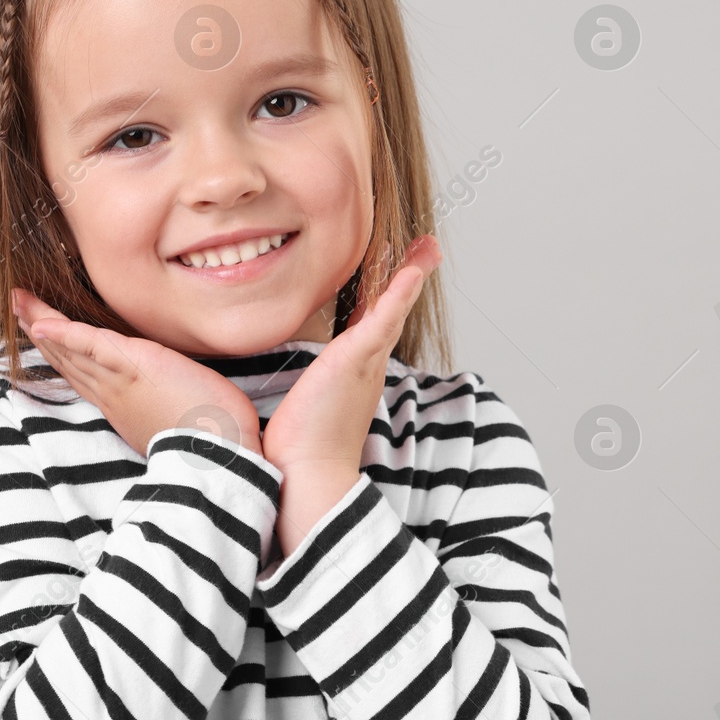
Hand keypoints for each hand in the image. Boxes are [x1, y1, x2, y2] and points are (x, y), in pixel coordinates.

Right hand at [12, 289, 263, 459]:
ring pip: (71, 349)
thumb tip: (178, 401)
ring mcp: (120, 382)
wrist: (222, 458)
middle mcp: (113, 395)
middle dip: (40, 332)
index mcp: (124, 407)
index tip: (42, 336)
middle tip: (16, 308)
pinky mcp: (135, 366)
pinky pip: (92, 346)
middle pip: (67, 359)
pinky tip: (42, 323)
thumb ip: (170, 406)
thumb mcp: (183, 420)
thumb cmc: (215, 442)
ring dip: (41, 324)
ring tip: (19, 303)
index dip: (61, 353)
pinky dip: (66, 334)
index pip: (84, 374)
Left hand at [260, 235, 442, 476]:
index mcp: (357, 370)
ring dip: (412, 274)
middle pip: (394, 310)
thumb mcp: (306, 401)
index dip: (387, 294)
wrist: (308, 473)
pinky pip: (383, 320)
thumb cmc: (300, 444)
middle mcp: (369, 363)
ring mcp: (367, 361)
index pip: (374, 322)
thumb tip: (291, 382)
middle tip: (429, 247)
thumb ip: (305, 384)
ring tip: (428, 246)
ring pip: (394, 309)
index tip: (398, 270)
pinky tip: (410, 271)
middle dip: (411, 276)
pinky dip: (398, 295)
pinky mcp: (357, 360)